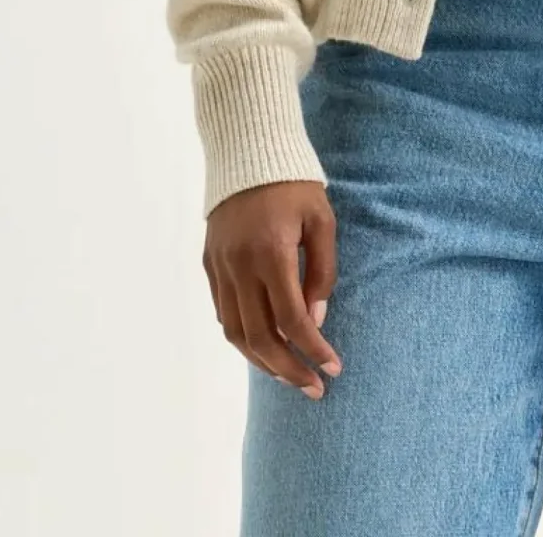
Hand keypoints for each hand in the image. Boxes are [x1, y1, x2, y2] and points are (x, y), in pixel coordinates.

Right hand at [204, 179, 342, 399]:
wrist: (247, 153)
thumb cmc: (294, 185)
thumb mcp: (322, 220)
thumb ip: (323, 271)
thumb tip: (317, 319)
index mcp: (271, 253)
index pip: (292, 318)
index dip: (314, 349)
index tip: (333, 367)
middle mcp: (239, 266)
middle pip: (261, 336)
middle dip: (289, 369)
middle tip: (314, 389)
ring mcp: (219, 267)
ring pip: (236, 333)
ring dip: (263, 362)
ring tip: (290, 376)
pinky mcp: (209, 265)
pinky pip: (223, 313)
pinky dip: (243, 337)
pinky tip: (264, 347)